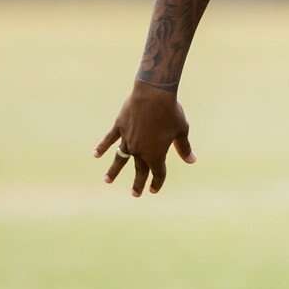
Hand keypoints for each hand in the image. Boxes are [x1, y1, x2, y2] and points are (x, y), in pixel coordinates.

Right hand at [93, 80, 195, 195]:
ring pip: (120, 158)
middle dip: (138, 183)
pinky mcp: (119, 127)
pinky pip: (109, 140)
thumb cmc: (171, 112)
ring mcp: (127, 139)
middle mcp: (140, 150)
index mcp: (156, 154)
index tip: (153, 190)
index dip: (157, 182)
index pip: (158, 173)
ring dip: (114, 170)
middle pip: (139, 170)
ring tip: (107, 180)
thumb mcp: (181, 130)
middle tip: (135, 194)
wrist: (154, 94)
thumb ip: (184, 147)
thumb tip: (192, 160)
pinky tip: (96, 154)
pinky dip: (102, 147)